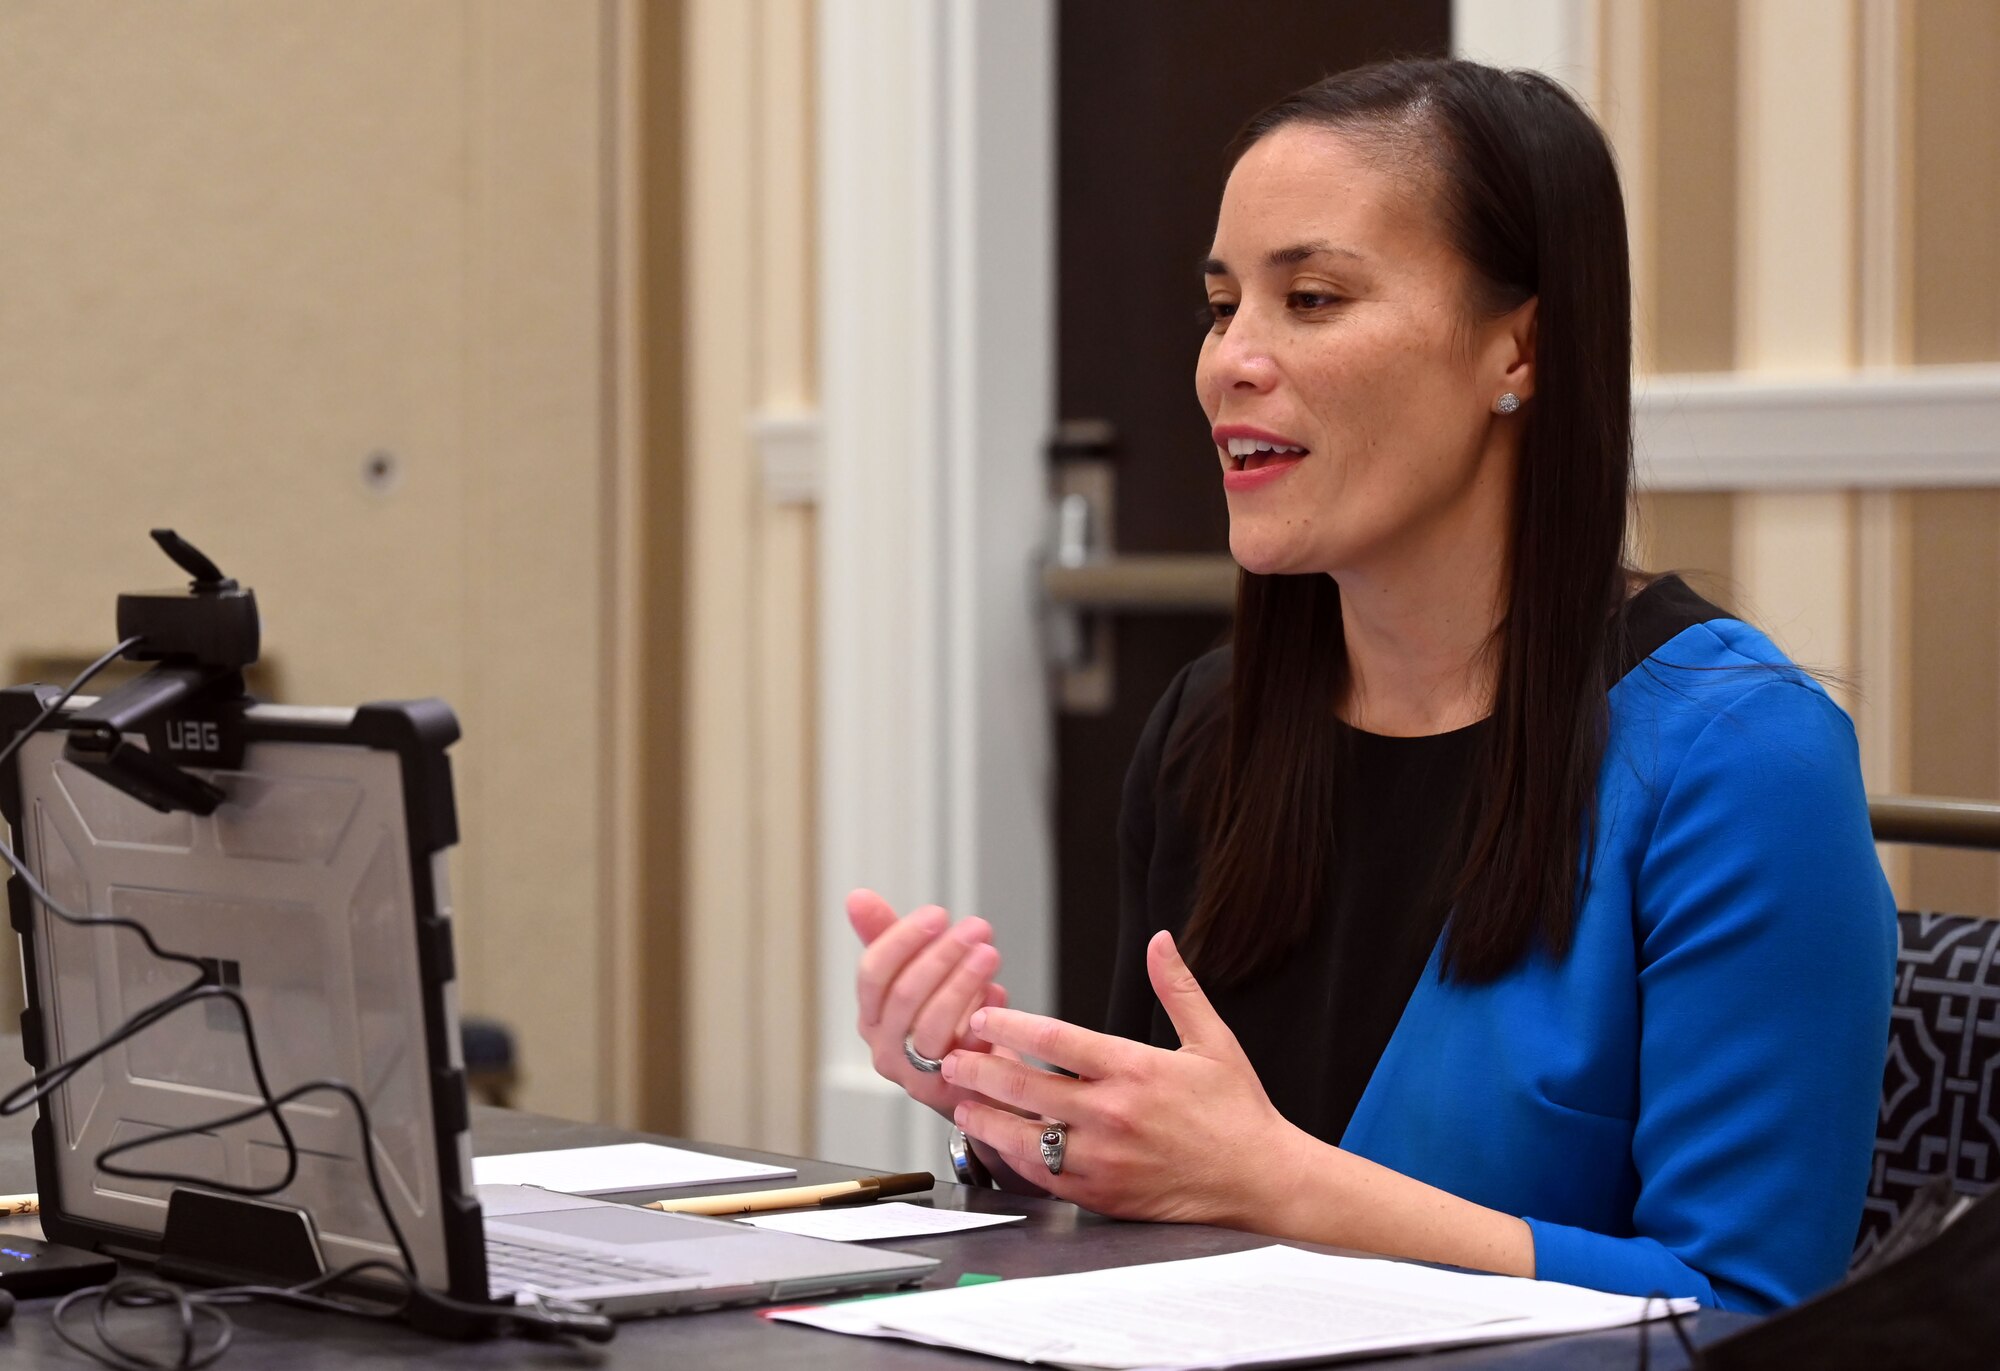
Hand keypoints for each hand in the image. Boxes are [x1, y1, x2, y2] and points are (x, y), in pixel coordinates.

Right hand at [849, 888, 1009, 1121]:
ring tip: (989, 954)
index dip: (903, 939)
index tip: (938, 914)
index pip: (873, 973)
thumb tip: (856, 897)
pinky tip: (998, 991)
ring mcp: (915, 1075)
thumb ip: (887, 938)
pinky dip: (982, 1017)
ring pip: (933, 1024)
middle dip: (942, 955)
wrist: (983, 1085)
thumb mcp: (917, 978)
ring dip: (963, 982)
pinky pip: (967, 1053)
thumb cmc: (947, 1024)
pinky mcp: (950, 1093)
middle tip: (976, 927)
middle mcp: (885, 1049)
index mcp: (871, 1017)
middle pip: (904, 995)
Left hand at [943, 929, 1302, 1226]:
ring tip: (962, 1100)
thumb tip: (1159, 941)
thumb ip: (1178, 988)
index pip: (1055, 1039)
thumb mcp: (1213, 1040)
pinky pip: (1044, 1177)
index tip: (985, 1016)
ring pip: (1026, 1136)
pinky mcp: (1102, 1195)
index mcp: (1135, 1070)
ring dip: (987, 1116)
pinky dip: (1015, 1158)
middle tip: (952, 1056)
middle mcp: (1113, 1115)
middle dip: (982, 1068)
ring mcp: (1104, 1160)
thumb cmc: (1238, 1113)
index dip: (1011, 1025)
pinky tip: (1000, 1143)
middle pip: (1027, 1086)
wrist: (1262, 1181)